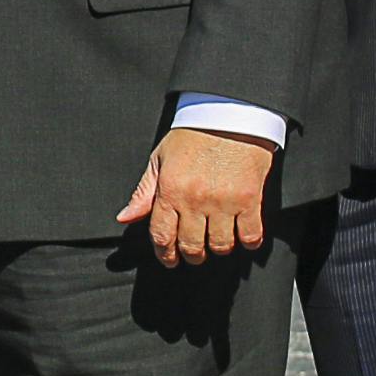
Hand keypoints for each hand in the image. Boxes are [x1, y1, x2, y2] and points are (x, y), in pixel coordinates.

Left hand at [115, 127, 274, 266]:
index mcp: (170, 190)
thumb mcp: (160, 160)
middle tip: (193, 255)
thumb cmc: (192, 136)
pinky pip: (250, 235)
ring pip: (221, 245)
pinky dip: (247, 242)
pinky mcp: (250, 199)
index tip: (169, 259)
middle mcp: (196, 199)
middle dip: (190, 256)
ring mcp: (224, 201)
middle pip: (191, 246)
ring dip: (217, 249)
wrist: (229, 115)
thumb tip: (124, 218)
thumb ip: (143, 193)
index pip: (162, 235)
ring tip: (216, 243)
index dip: (164, 254)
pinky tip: (241, 237)